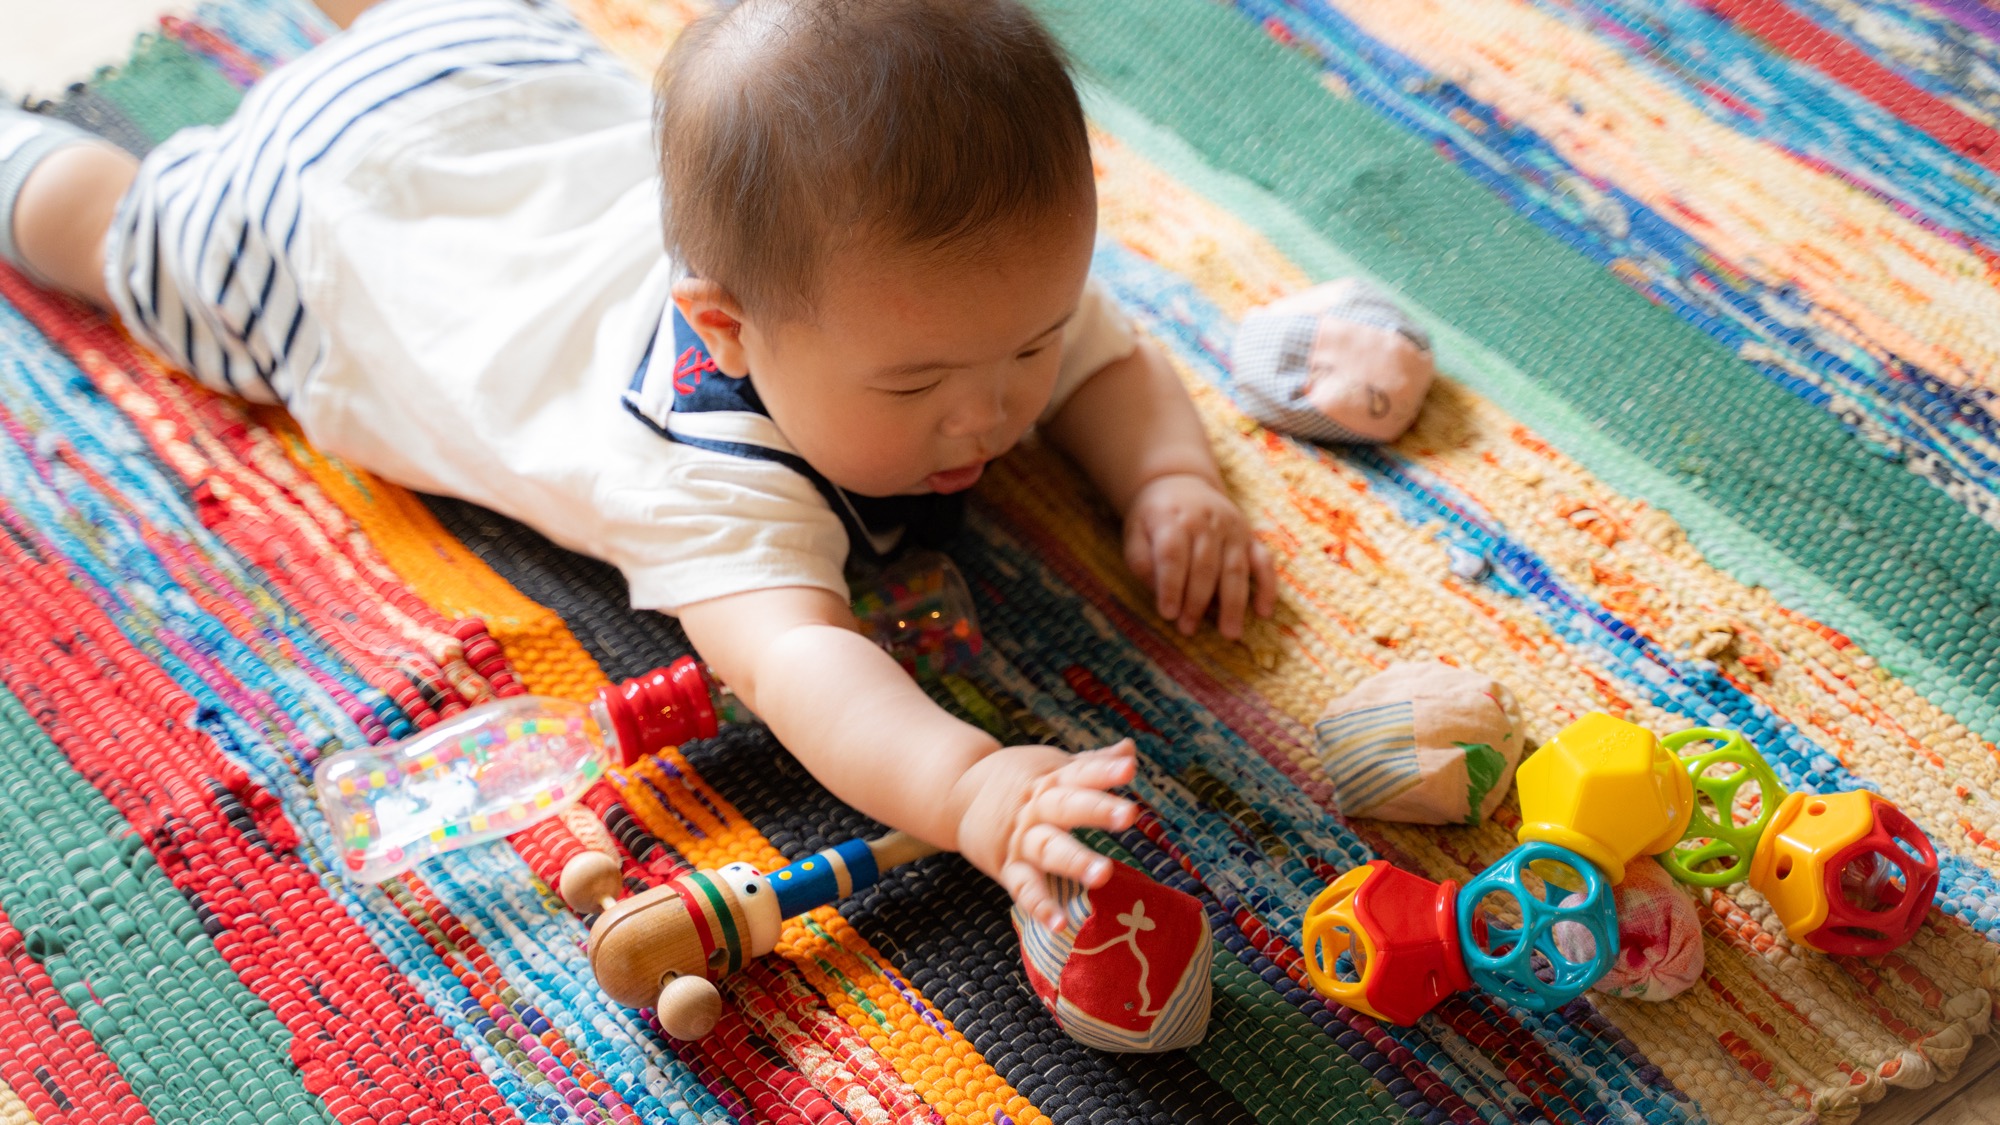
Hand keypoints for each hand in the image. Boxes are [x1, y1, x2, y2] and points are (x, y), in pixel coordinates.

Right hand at [953, 740, 1140, 932]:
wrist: (956, 792)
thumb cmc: (1019, 780)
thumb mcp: (1051, 766)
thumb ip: (1092, 762)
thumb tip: (1130, 748)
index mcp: (1052, 779)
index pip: (1082, 772)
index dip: (1106, 771)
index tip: (1130, 768)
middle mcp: (1037, 808)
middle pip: (1068, 806)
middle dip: (1097, 810)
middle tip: (1129, 814)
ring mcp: (1021, 839)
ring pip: (1048, 849)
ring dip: (1075, 861)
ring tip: (1103, 874)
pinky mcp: (1006, 867)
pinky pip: (1024, 888)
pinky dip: (1039, 906)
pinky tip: (1060, 923)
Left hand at [1123, 472, 1275, 638]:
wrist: (1180, 482)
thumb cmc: (1154, 517)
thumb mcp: (1134, 532)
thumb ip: (1141, 561)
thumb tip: (1158, 592)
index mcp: (1173, 519)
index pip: (1173, 555)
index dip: (1171, 586)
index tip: (1167, 614)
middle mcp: (1206, 522)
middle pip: (1205, 566)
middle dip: (1197, 602)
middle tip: (1188, 629)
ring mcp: (1232, 528)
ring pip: (1235, 569)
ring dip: (1233, 603)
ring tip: (1229, 633)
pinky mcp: (1249, 536)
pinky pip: (1264, 561)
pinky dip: (1267, 587)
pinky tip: (1263, 612)